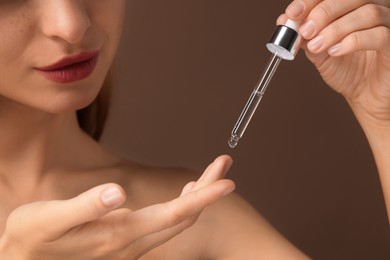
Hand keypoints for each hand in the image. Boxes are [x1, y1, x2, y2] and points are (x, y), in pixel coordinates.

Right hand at [0, 155, 234, 259]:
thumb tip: (118, 193)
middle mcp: (132, 243)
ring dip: (197, 196)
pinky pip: (165, 224)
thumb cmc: (32, 238)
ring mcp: (131, 245)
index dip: (203, 198)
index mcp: (120, 234)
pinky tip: (184, 193)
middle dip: (208, 190)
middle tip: (224, 164)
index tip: (227, 182)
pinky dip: (181, 205)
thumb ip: (86, 206)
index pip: (174, 215)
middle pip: (183, 217)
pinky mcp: (126, 241)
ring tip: (211, 174)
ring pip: (176, 220)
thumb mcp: (50, 219)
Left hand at [279, 0, 389, 124]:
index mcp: (354, 7)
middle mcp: (375, 9)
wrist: (365, 95)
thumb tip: (285, 20)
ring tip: (317, 46)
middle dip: (323, 13)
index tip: (292, 13)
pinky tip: (335, 51)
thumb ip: (304, 36)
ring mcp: (388, 25)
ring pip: (367, 13)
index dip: (311, 0)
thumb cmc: (347, 70)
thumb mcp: (319, 51)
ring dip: (335, 29)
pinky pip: (379, 35)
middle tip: (305, 31)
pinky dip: (352, 41)